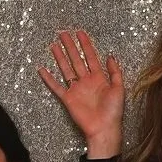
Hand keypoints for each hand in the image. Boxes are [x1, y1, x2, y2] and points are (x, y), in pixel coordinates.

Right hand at [38, 30, 124, 156]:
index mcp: (99, 77)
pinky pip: (56, 87)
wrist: (104, 128)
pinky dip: (48, 79)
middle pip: (76, 59)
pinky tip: (42, 69)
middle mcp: (86, 81)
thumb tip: (110, 55)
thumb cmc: (113, 111)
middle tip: (63, 33)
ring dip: (60, 57)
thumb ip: (115, 72)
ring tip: (53, 45)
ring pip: (66, 69)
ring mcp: (76, 89)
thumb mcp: (119, 88)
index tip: (80, 32)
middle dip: (70, 46)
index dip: (86, 44)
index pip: (91, 56)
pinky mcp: (68, 99)